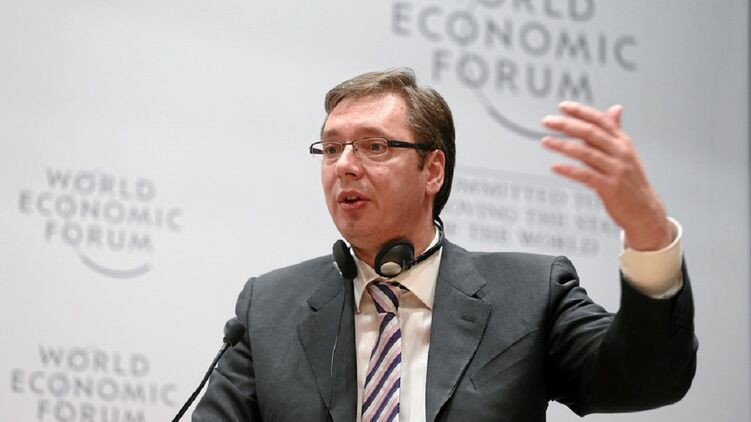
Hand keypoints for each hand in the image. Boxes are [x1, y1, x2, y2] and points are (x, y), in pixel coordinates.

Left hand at [541, 101, 672, 250]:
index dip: (581, 112)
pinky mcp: (610, 188)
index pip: (601, 121)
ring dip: (563, 145)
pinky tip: (555, 166)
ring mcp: (616, 170)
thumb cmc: (631, 182)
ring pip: (586, 153)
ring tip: (545, 141)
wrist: (645, 211)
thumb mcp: (625, 154)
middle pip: (591, 133)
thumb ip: (614, 133)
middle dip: (567, 125)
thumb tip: (615, 109)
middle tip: (547, 121)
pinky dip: (569, 170)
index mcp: (623, 142)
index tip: (562, 107)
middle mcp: (621, 153)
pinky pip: (586, 176)